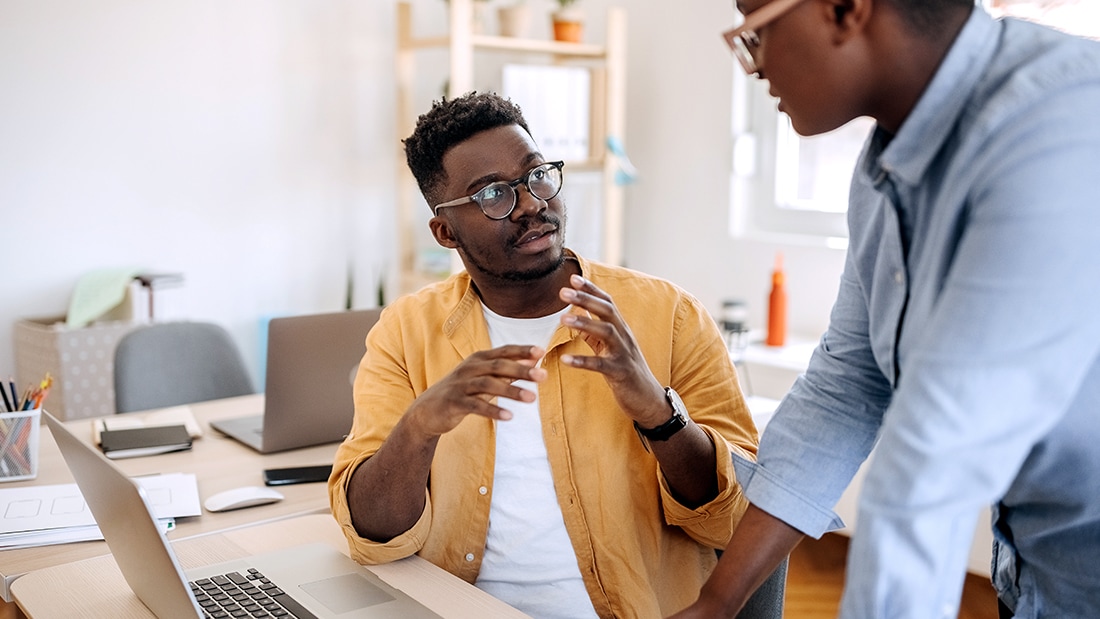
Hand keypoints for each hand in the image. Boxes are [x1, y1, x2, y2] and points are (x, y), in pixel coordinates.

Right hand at [405, 345, 546, 437]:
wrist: (426, 411)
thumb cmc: (461, 393)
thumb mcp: (483, 380)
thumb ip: (506, 372)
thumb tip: (533, 364)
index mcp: (478, 359)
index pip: (503, 351)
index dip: (522, 350)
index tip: (542, 350)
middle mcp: (469, 368)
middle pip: (498, 366)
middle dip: (522, 370)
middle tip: (543, 375)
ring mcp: (460, 385)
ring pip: (489, 385)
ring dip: (511, 390)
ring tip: (532, 398)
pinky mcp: (454, 402)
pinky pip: (476, 406)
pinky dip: (493, 410)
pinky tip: (509, 416)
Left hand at [558, 274, 668, 427]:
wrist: (648, 400)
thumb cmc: (626, 372)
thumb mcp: (610, 349)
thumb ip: (594, 333)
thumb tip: (576, 316)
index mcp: (621, 329)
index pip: (607, 302)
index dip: (591, 289)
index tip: (573, 277)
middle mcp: (625, 337)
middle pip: (607, 311)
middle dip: (585, 299)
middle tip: (563, 291)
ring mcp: (624, 354)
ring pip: (607, 332)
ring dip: (584, 323)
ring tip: (562, 319)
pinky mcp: (621, 373)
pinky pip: (601, 365)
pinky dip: (583, 361)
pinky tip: (565, 359)